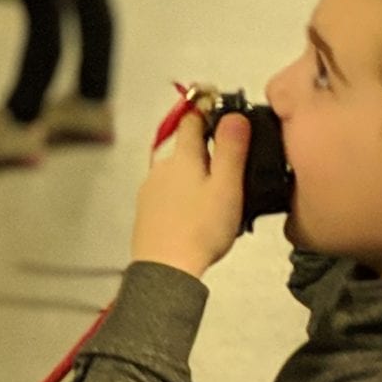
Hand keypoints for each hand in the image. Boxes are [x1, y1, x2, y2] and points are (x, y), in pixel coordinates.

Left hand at [128, 111, 249, 278]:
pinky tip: (198, 216)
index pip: (193, 120)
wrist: (166, 268)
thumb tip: (234, 116)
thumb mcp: (227, 187)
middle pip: (187, 148)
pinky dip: (184, 198)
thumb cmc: (200, 230)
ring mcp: (151, 188)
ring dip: (197, 179)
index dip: (208, 113)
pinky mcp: (147, 209)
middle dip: (208, 154)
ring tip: (219, 202)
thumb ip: (231, 150)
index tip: (223, 114)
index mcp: (183, 157)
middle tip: (233, 173)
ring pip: (179, 173)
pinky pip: (170, 194)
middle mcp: (162, 167)